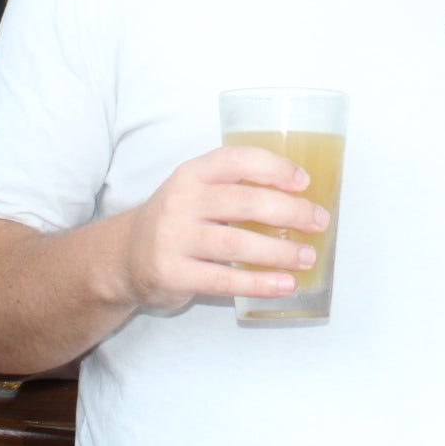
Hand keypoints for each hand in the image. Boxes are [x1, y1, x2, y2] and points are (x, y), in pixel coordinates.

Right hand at [117, 146, 328, 312]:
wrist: (125, 257)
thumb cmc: (177, 220)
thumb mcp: (195, 191)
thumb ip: (234, 188)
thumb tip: (298, 198)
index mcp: (191, 174)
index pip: (236, 160)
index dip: (273, 168)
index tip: (304, 183)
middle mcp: (181, 202)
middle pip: (244, 203)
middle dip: (289, 212)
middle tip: (319, 222)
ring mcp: (174, 239)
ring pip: (237, 244)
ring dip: (279, 252)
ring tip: (307, 257)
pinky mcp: (173, 274)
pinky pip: (224, 281)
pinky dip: (258, 284)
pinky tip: (284, 284)